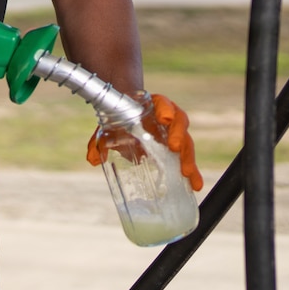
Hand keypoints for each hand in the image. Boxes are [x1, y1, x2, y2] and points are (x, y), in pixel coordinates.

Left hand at [84, 92, 204, 190]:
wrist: (130, 121)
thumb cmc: (122, 122)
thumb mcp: (108, 128)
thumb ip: (100, 141)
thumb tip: (93, 159)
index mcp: (154, 107)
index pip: (163, 104)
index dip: (165, 109)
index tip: (164, 119)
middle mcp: (168, 119)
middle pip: (180, 123)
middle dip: (180, 136)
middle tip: (175, 149)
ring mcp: (174, 135)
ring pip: (186, 143)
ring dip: (188, 158)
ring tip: (187, 174)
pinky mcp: (177, 151)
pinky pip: (186, 159)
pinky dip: (192, 173)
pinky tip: (195, 185)